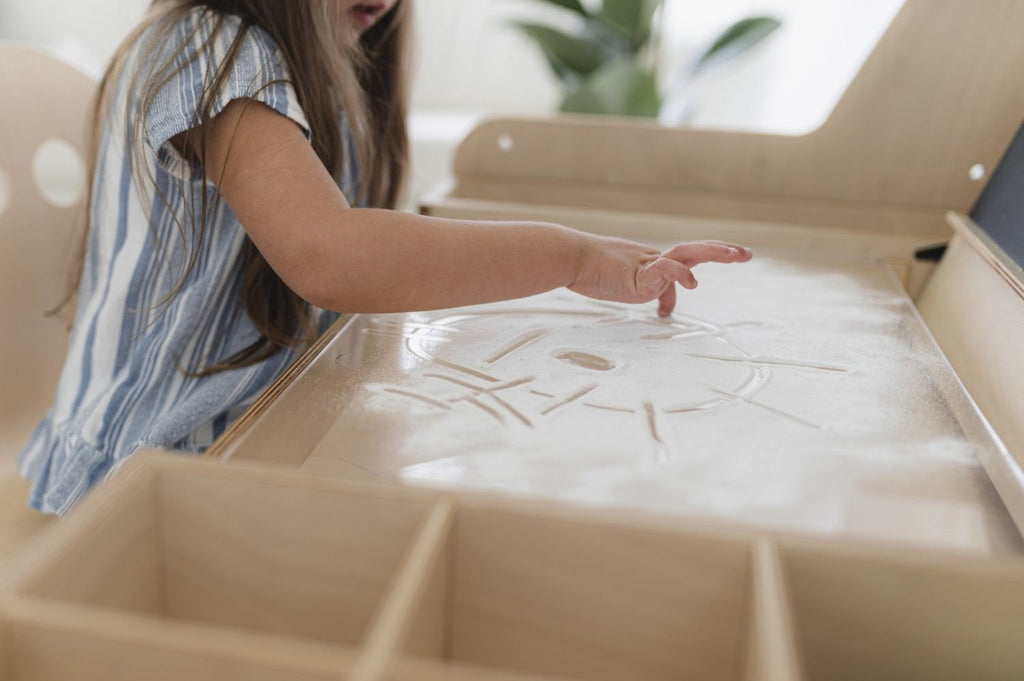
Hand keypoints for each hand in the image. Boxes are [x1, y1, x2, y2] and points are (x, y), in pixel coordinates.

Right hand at [568, 237, 752, 316]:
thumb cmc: (588, 271)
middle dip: (721, 251)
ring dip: (714, 252)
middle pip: (694, 250)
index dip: (703, 261)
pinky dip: (681, 275)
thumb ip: (643, 291)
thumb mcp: (622, 283)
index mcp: (650, 262)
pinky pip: (666, 271)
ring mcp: (647, 265)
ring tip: (737, 255)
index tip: (729, 259)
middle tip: (746, 253)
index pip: (683, 262)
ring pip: (688, 253)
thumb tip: (662, 309)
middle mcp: (653, 260)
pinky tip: (693, 284)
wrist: (569, 257)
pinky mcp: (639, 274)